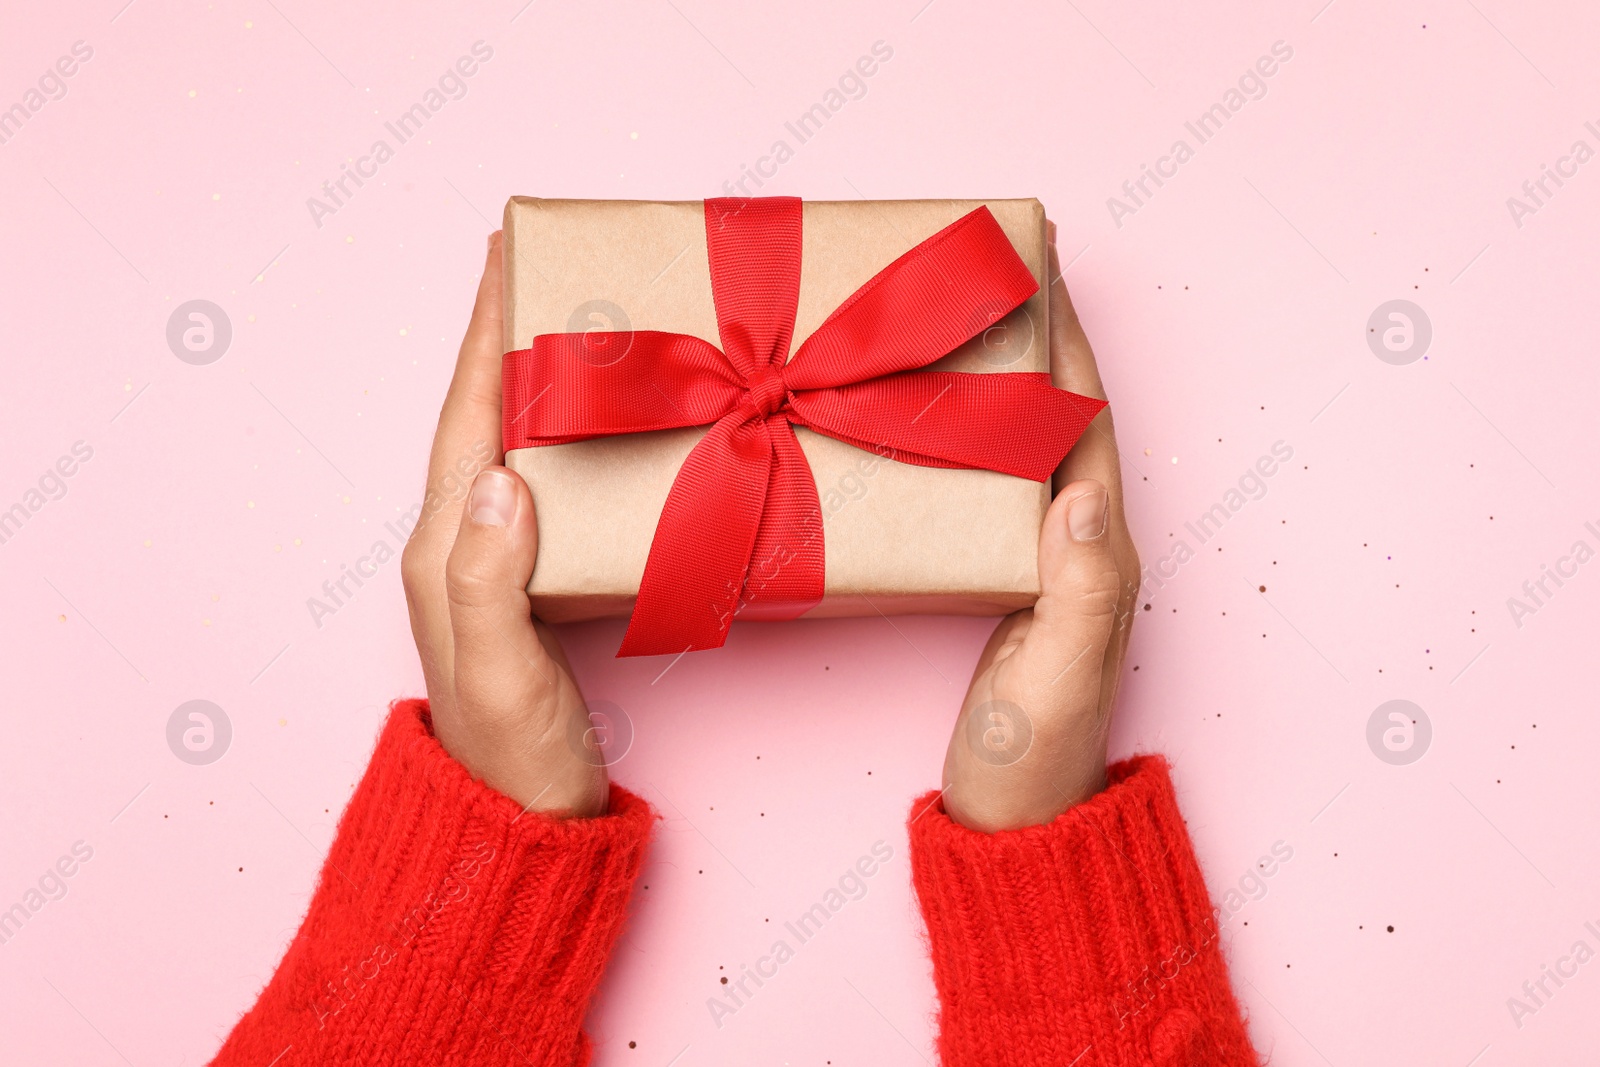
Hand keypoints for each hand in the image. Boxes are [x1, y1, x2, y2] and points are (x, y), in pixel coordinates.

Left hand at [399, 231, 608, 817]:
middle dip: (511, 333)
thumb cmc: (512, 758)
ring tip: (581, 321)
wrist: (525, 826)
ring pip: (520, 442)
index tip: (504, 259)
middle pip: (487, 413)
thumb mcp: (499, 670)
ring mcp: (499, 562)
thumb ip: (487, 577)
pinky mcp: (538, 581)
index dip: (485, 335)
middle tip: (549, 267)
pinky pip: (552, 482)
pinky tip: (605, 424)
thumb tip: (500, 475)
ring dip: (543, 375)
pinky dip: (573, 435)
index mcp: (446, 549)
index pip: (466, 416)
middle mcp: (464, 543)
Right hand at [941, 224, 1141, 832]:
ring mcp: (1040, 559)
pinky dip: (962, 438)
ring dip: (995, 380)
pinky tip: (924, 421)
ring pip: (1019, 445)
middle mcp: (1077, 542)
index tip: (1041, 272)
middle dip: (1031, 341)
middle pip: (1055, 416)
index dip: (1067, 344)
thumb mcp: (1058, 676)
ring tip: (950, 325)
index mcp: (1098, 551)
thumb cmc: (1035, 757)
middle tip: (986, 277)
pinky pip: (985, 486)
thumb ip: (1082, 587)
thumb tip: (1083, 487)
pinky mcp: (1001, 579)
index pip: (1086, 422)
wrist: (1013, 822)